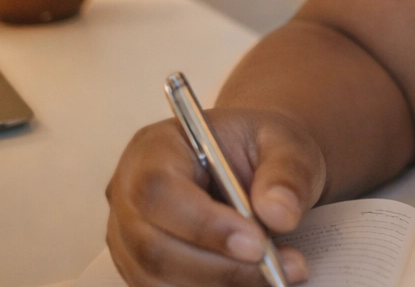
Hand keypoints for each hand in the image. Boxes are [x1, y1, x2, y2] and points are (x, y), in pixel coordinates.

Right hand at [106, 107, 324, 285]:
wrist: (258, 164)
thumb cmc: (262, 147)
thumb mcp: (285, 142)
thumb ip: (286, 171)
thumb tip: (279, 214)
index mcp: (155, 148)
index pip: (158, 190)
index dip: (203, 224)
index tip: (256, 244)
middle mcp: (129, 194)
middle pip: (153, 247)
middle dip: (220, 267)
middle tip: (278, 268)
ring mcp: (129, 236)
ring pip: (157, 280)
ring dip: (220, 285)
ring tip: (278, 274)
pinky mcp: (142, 268)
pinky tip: (253, 281)